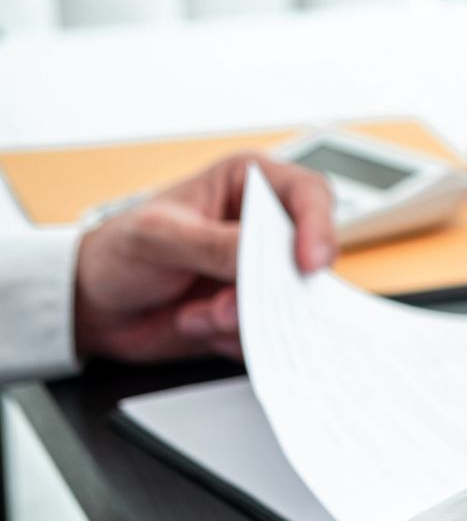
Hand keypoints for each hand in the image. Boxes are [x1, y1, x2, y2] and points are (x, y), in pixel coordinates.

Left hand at [73, 154, 334, 361]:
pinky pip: (271, 330)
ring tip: (197, 315)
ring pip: (291, 299)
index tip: (308, 264)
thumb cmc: (119, 252)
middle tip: (229, 305)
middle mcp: (262, 227)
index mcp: (248, 185)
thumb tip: (265, 257)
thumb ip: (214, 245)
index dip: (318, 227)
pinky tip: (196, 323)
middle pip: (308, 255)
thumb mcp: (159, 237)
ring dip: (243, 316)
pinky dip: (233, 336)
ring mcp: (260, 271)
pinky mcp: (254, 308)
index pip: (308, 195)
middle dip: (273, 288)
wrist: (94, 307)